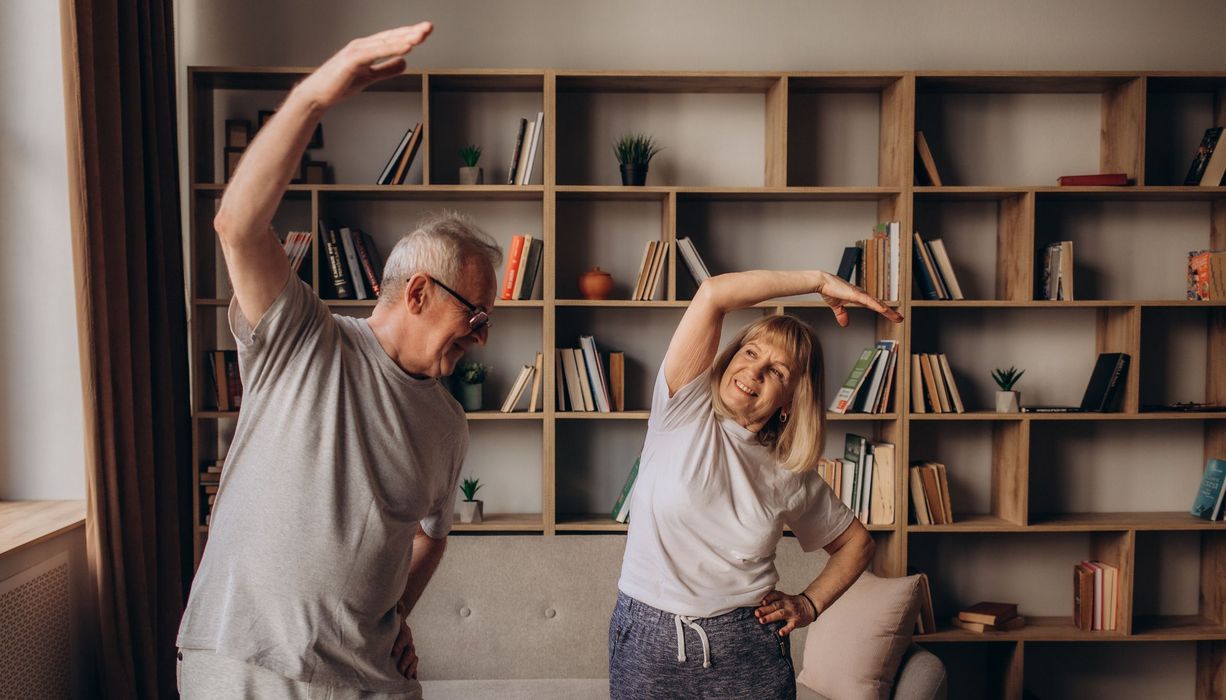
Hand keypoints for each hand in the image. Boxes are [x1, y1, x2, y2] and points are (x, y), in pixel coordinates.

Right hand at [295, 23, 433, 110]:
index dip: (409, 34)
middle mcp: (362, 46)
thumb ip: (387, 69)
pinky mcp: (352, 60)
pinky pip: (376, 52)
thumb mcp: (370, 77)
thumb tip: (404, 63)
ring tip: (422, 35)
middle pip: (391, 36)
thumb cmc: (338, 85)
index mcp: (366, 49)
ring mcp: (356, 51)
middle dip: (411, 31)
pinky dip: (392, 48)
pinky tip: (406, 47)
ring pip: (386, 42)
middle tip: (429, 27)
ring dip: (405, 37)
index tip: (425, 31)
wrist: (317, 95)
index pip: (392, 38)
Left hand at [391, 610, 418, 678]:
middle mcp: (409, 639)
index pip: (405, 636)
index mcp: (404, 629)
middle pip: (410, 650)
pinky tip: (413, 678)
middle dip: (406, 660)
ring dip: (410, 667)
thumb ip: (397, 607)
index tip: (394, 651)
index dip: (400, 643)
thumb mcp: (393, 611)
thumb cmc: (391, 617)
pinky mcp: (408, 655)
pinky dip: (413, 671)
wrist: (395, 620)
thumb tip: (400, 606)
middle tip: (400, 669)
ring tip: (406, 676)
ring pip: (413, 658)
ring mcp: (410, 647)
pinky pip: (413, 663)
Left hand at [754, 590, 816, 636]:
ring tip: (762, 621)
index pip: (774, 595)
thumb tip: (757, 605)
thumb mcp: (784, 598)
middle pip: (775, 605)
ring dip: (770, 617)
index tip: (761, 602)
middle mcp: (787, 604)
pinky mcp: (796, 621)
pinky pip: (791, 625)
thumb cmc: (792, 603)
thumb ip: (773, 600)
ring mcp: (792, 612)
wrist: (809, 606)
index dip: (768, 598)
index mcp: (783, 597)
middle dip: (765, 609)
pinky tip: (780, 633)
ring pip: (780, 614)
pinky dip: (786, 629)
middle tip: (756, 613)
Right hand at [814, 271, 903, 326]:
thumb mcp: (837, 306)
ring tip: (897, 317)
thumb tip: (845, 324)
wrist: (822, 282)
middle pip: (879, 305)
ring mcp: (860, 294)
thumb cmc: (829, 289)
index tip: (892, 316)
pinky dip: (877, 305)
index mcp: (859, 297)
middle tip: (900, 319)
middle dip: (890, 312)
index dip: (884, 310)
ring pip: (878, 303)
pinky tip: (884, 310)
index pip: (874, 305)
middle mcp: (862, 295)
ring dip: (888, 311)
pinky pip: (869, 301)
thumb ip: (842, 314)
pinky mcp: (856, 294)